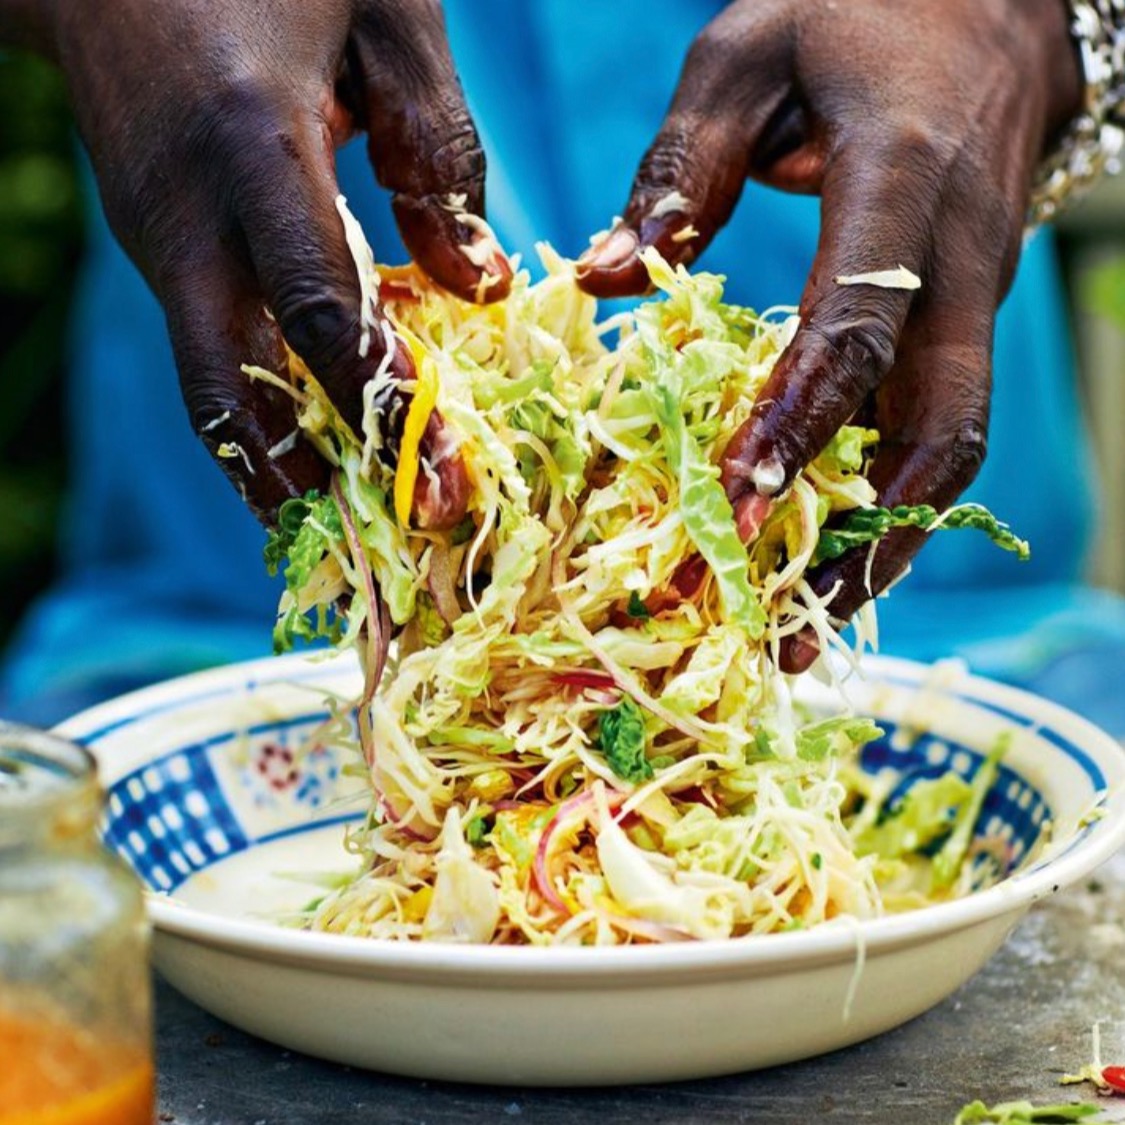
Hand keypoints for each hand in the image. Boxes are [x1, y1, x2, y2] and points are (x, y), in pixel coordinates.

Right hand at [43, 0, 509, 526]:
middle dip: (310, 479)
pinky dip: (259, 414)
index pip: (320, 312)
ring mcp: (153, 240)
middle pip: (231, 390)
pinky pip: (208, 350)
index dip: (384, 404)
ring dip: (275, 469)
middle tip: (388, 542)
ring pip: (210, 387)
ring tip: (348, 528)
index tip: (444, 480)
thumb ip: (439, 148)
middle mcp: (183, 217)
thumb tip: (478, 288)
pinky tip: (313, 449)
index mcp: (250, 146)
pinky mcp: (153, 248)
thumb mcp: (384, 12)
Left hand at [576, 0, 1081, 668]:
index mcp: (901, 184)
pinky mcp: (963, 322)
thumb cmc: (855, 17)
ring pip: (948, 448)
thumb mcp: (748, 53)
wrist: (987, 6)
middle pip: (938, 426)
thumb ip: (677, 166)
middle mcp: (958, 264)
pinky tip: (830, 556)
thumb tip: (604, 278)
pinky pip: (934, 428)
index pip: (858, 328)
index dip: (801, 425)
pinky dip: (886, 502)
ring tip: (807, 626)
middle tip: (787, 623)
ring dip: (885, 546)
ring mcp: (975, 301)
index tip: (739, 509)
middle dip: (864, 534)